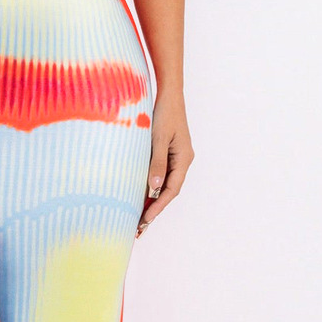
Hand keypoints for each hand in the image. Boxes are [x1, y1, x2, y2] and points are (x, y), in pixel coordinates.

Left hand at [138, 91, 191, 235]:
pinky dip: (151, 187)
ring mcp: (176, 157)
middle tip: (139, 228)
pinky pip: (160, 175)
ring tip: (138, 219)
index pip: (171, 190)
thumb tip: (153, 189)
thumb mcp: (158, 138)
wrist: (168, 93)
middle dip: (154, 210)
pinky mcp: (167, 152)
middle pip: (168, 191)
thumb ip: (157, 163)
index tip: (144, 220)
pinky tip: (139, 196)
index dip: (158, 207)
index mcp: (184, 159)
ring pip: (164, 185)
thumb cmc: (164, 112)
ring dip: (152, 201)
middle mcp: (182, 161)